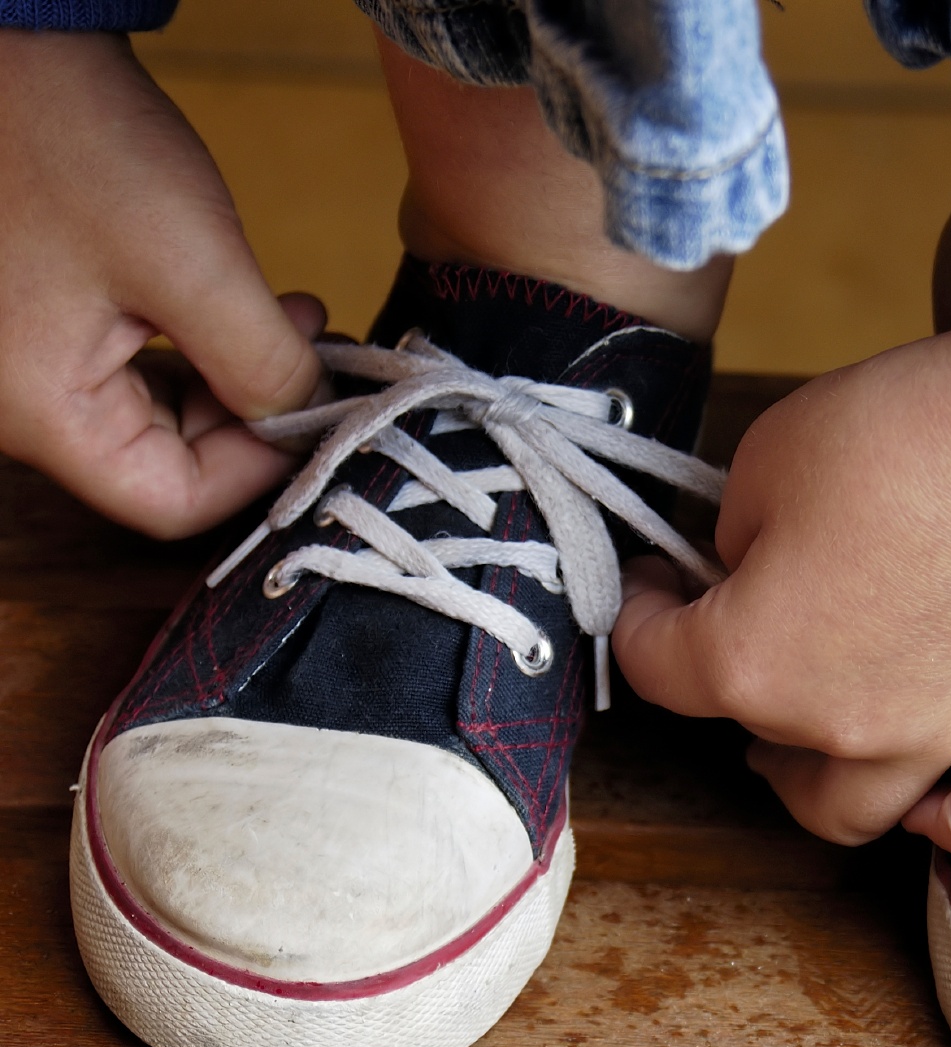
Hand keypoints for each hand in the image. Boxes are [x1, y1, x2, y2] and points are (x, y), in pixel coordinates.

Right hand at [0, 31, 322, 537]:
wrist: (10, 47)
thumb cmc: (74, 144)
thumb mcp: (192, 265)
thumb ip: (259, 360)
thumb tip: (309, 412)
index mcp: (43, 411)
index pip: (169, 501)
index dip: (260, 469)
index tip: (321, 413)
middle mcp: (28, 403)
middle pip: (169, 462)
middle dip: (258, 414)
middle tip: (324, 358)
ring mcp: (36, 362)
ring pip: (163, 414)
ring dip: (241, 375)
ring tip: (300, 320)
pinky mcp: (52, 322)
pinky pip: (139, 367)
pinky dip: (205, 347)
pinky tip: (256, 305)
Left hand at [614, 318, 950, 863]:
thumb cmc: (902, 433)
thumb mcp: (764, 460)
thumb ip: (735, 538)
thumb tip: (749, 565)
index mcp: (753, 660)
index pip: (656, 665)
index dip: (639, 612)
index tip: (655, 576)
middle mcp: (838, 726)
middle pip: (752, 734)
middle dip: (728, 676)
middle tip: (743, 616)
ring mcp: (936, 740)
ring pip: (852, 812)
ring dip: (814, 778)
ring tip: (810, 729)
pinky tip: (937, 790)